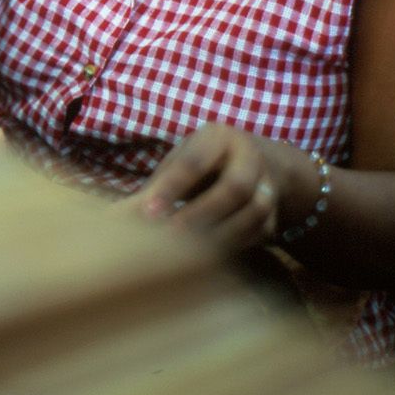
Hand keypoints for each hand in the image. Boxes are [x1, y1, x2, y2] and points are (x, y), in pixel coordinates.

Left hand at [123, 124, 285, 251]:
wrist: (257, 163)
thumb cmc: (202, 163)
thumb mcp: (181, 161)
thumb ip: (157, 185)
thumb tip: (117, 216)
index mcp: (219, 137)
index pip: (194, 162)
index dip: (171, 188)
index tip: (148, 212)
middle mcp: (250, 156)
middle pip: (234, 187)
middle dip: (201, 213)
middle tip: (169, 235)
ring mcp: (270, 183)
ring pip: (254, 212)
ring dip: (221, 233)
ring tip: (190, 252)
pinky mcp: (277, 211)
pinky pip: (261, 232)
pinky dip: (237, 245)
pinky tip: (212, 257)